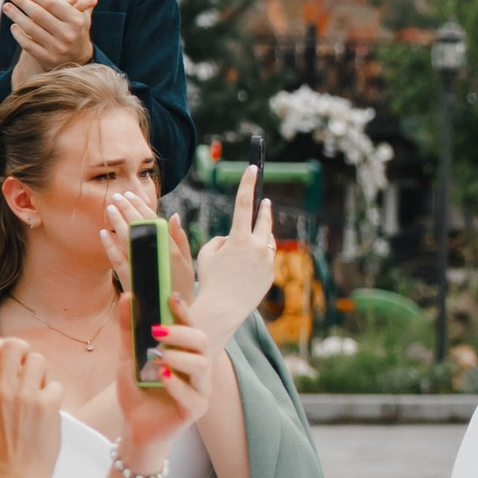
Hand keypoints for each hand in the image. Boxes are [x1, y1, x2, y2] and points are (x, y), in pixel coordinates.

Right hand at [0, 337, 62, 477]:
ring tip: (37, 393)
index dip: (1, 346)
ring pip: (38, 360)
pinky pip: (55, 384)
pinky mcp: (47, 405)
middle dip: (23, 353)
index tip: (10, 358)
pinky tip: (47, 411)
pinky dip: (53, 395)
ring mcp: (24, 396)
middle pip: (14, 345)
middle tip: (27, 369)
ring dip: (41, 374)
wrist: (16, 474)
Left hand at [7, 0, 96, 67]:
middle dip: (21, 2)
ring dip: (15, 16)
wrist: (79, 58)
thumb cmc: (78, 26)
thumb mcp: (84, 7)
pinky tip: (14, 25)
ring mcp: (57, 49)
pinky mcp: (47, 59)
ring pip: (30, 29)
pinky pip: (27, 44)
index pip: (51, 3)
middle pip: (38, 15)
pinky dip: (18, 34)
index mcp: (77, 20)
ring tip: (7, 7)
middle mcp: (68, 35)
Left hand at [114, 306, 211, 462]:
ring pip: (202, 366)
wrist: (136, 426)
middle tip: (156, 331)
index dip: (184, 311)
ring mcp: (199, 389)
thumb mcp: (128, 357)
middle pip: (202, 342)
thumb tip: (127, 297)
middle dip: (181, 334)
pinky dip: (176, 384)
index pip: (190, 326)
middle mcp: (196, 368)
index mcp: (184, 352)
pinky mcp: (196, 409)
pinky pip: (193, 394)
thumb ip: (129, 330)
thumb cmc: (138, 391)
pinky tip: (161, 377)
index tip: (171, 297)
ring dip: (179, 358)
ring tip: (156, 358)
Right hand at [188, 161, 277, 337]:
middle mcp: (258, 247)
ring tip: (252, 239)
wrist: (223, 309)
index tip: (252, 169)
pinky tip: (248, 267)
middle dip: (264, 209)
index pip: (243, 203)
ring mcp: (267, 261)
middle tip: (265, 201)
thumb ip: (220, 240)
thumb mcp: (206, 254)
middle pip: (264, 220)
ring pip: (266, 242)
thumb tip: (232, 237)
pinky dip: (258, 258)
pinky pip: (266, 259)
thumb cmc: (210, 279)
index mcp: (239, 238)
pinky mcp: (271, 274)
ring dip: (260, 238)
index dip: (247, 184)